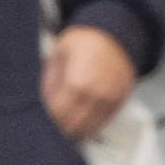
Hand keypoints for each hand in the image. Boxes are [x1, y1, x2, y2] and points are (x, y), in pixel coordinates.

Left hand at [42, 23, 136, 143]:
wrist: (113, 35)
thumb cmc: (83, 42)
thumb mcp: (57, 56)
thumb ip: (49, 83)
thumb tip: (44, 105)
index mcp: (77, 83)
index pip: (58, 116)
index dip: (48, 121)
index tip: (43, 120)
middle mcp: (96, 95)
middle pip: (74, 126)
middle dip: (60, 128)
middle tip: (52, 126)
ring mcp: (111, 100)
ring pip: (90, 128)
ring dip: (76, 130)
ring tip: (65, 125)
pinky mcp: (120, 102)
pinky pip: (103, 122)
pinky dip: (91, 125)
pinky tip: (81, 120)